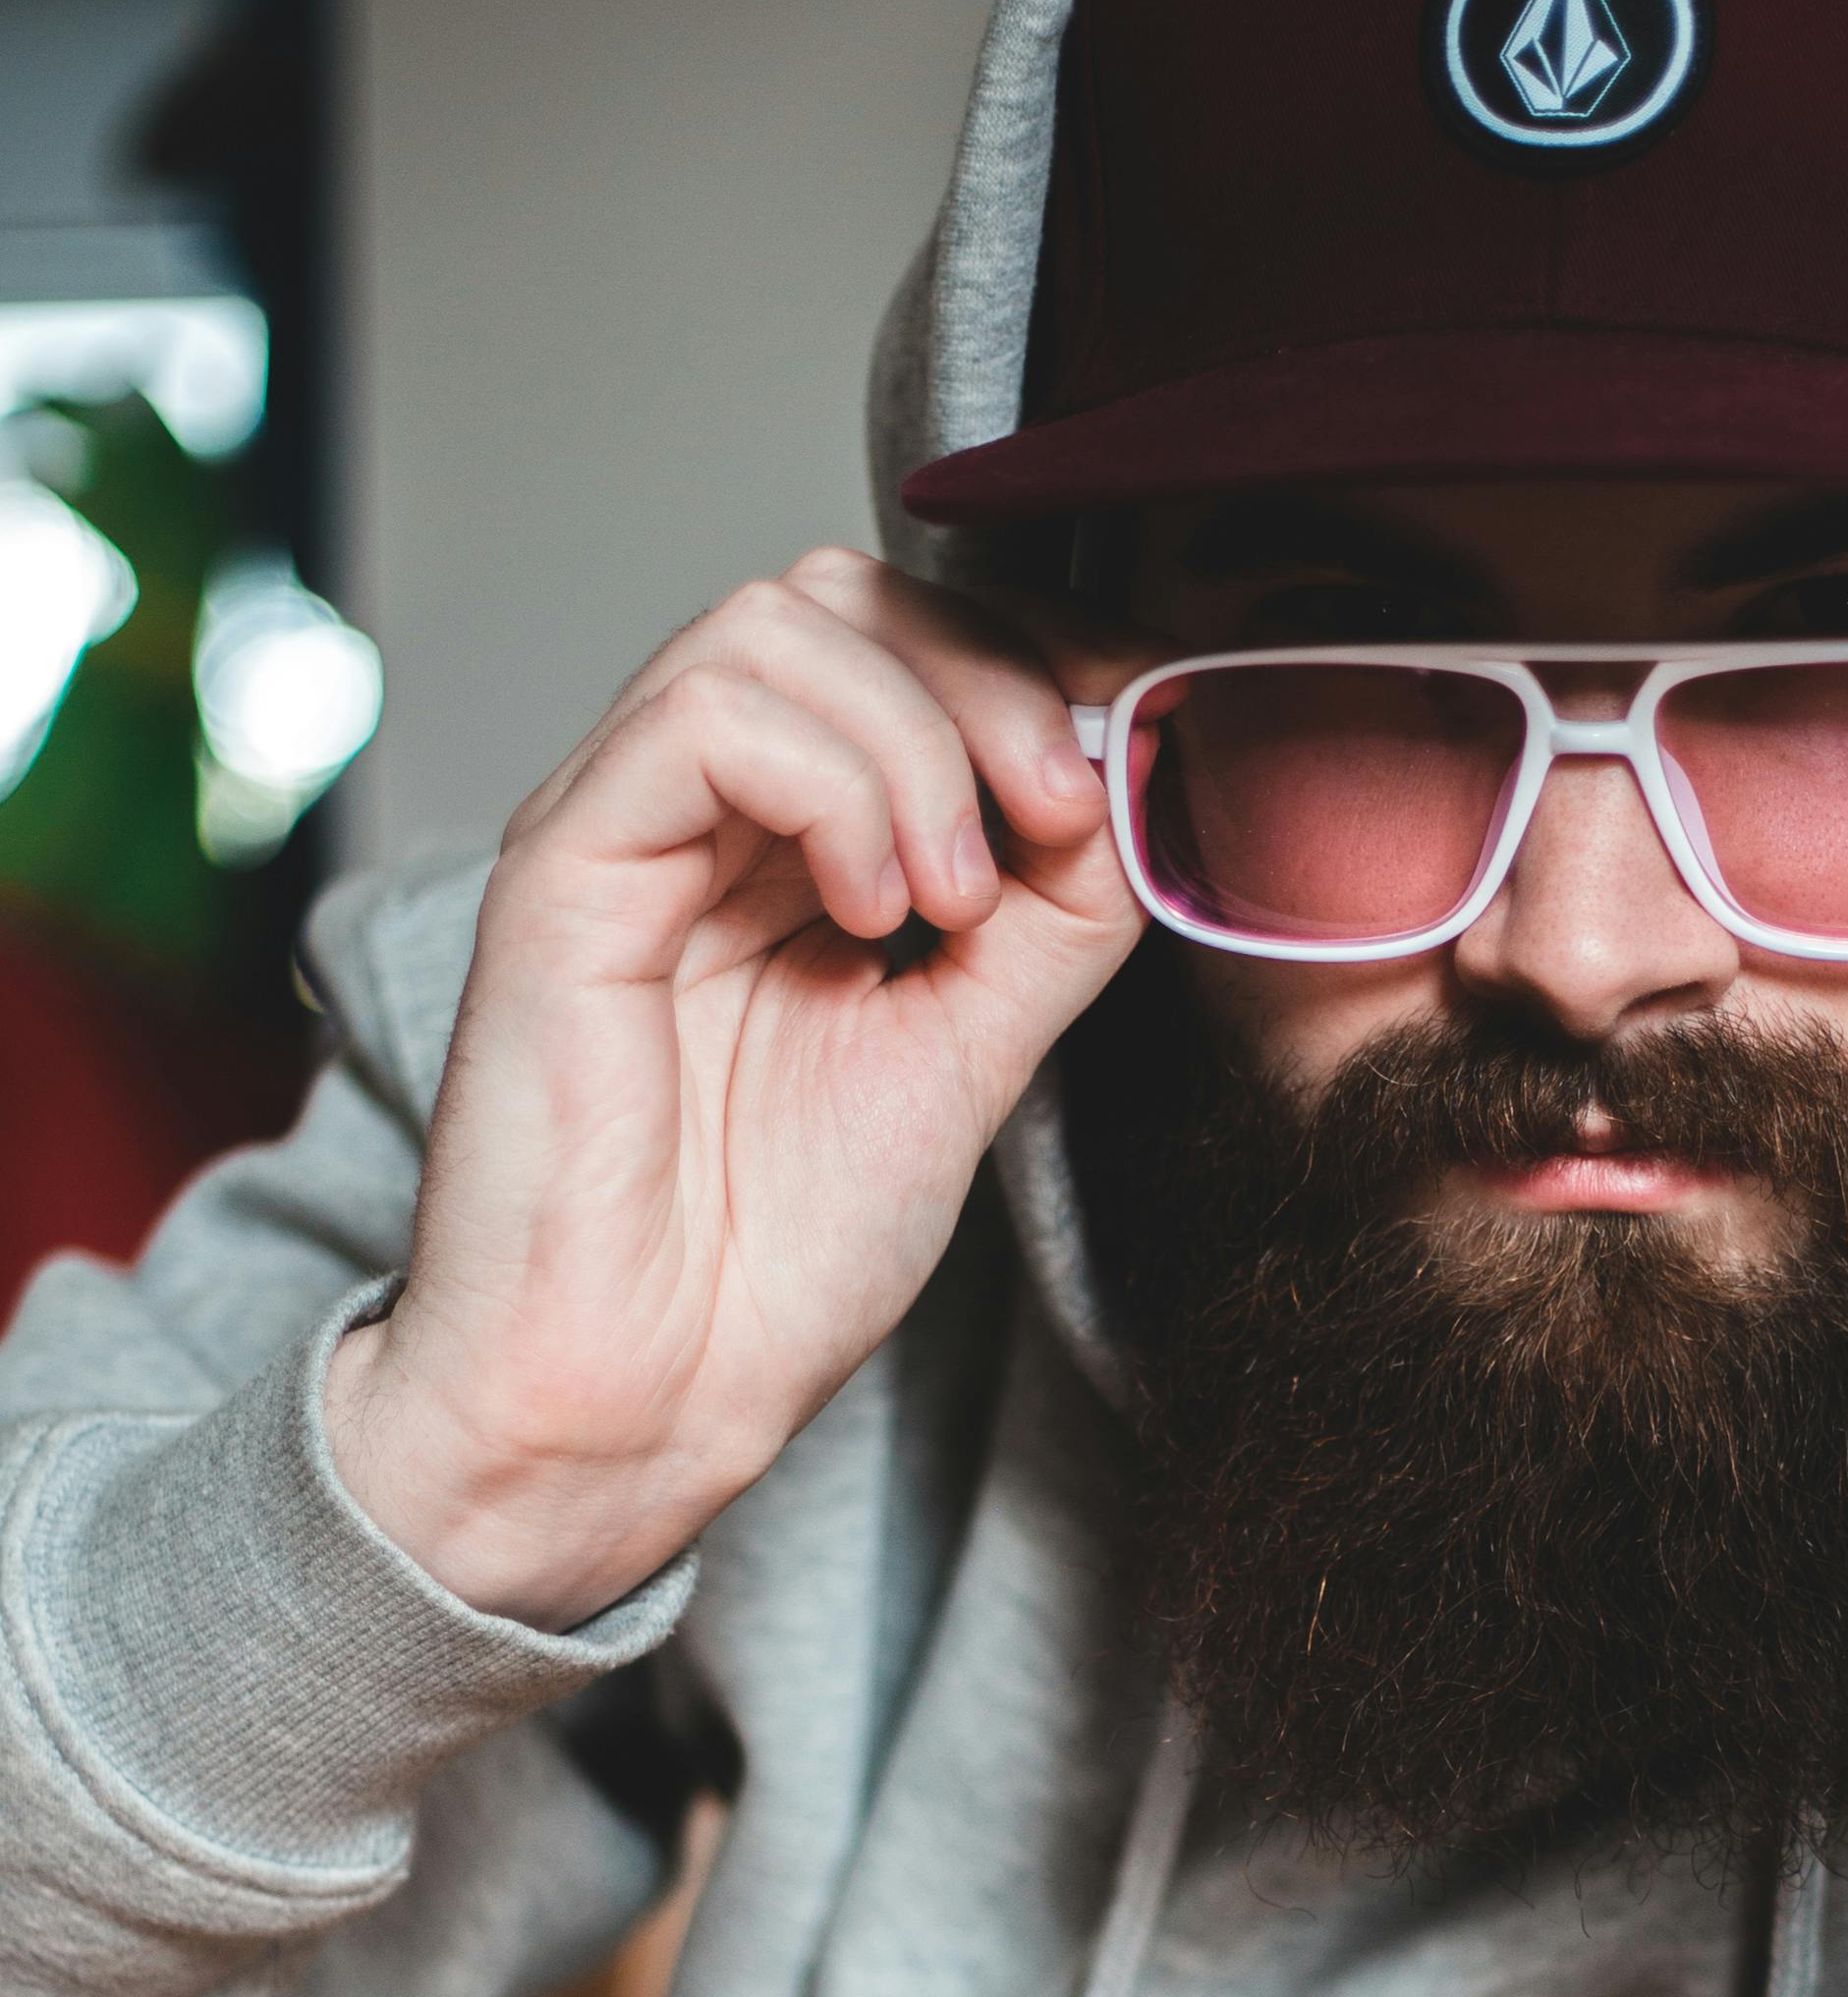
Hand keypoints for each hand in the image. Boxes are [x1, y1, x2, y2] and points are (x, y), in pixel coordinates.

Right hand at [327, 549, 1139, 1627]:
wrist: (646, 1400)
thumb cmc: (770, 1258)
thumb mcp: (973, 1050)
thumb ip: (1051, 912)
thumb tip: (1134, 774)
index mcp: (788, 842)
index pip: (906, 638)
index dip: (1035, 667)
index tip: (1122, 773)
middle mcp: (697, 813)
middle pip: (841, 596)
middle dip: (991, 676)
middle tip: (1058, 816)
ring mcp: (623, 828)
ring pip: (775, 626)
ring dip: (918, 738)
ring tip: (952, 900)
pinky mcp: (563, 870)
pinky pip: (700, 716)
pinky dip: (830, 783)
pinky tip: (871, 912)